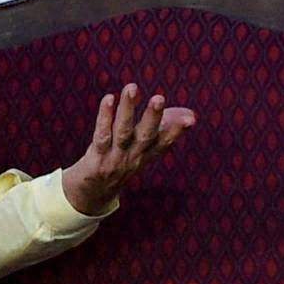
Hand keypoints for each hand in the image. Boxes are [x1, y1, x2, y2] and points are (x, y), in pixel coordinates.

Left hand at [60, 84, 195, 215]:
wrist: (92, 195)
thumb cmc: (121, 162)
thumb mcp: (143, 149)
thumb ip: (165, 128)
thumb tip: (191, 115)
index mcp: (146, 155)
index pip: (164, 142)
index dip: (176, 130)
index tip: (190, 119)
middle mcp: (133, 157)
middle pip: (145, 136)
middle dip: (153, 117)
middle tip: (159, 98)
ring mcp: (114, 158)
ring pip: (122, 131)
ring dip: (127, 109)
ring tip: (132, 88)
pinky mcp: (96, 157)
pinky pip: (102, 134)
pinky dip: (105, 116)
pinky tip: (109, 98)